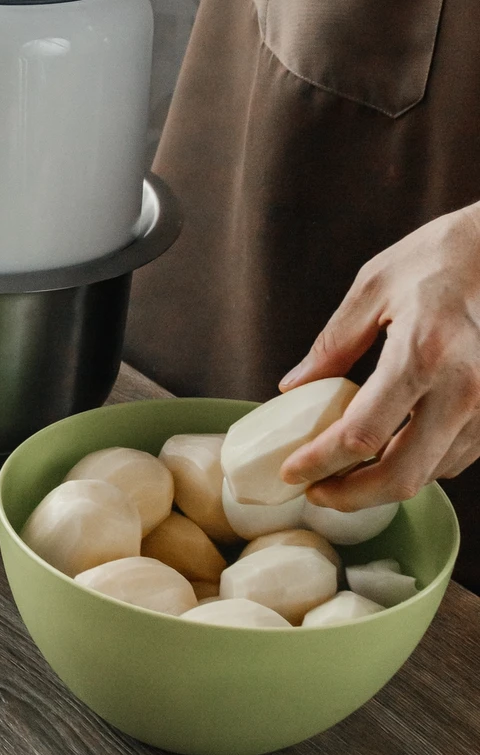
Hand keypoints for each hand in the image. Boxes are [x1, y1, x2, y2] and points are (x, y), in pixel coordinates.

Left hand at [278, 203, 479, 508]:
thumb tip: (294, 388)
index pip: (362, 434)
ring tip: (344, 472)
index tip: (292, 471)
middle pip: (402, 475)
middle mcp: (463, 389)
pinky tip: (390, 449)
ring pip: (432, 473)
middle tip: (316, 491)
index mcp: (422, 354)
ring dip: (385, 483)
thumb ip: (333, 344)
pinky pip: (456, 458)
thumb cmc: (438, 258)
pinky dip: (418, 464)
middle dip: (351, 496)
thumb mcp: (372, 288)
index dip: (320, 462)